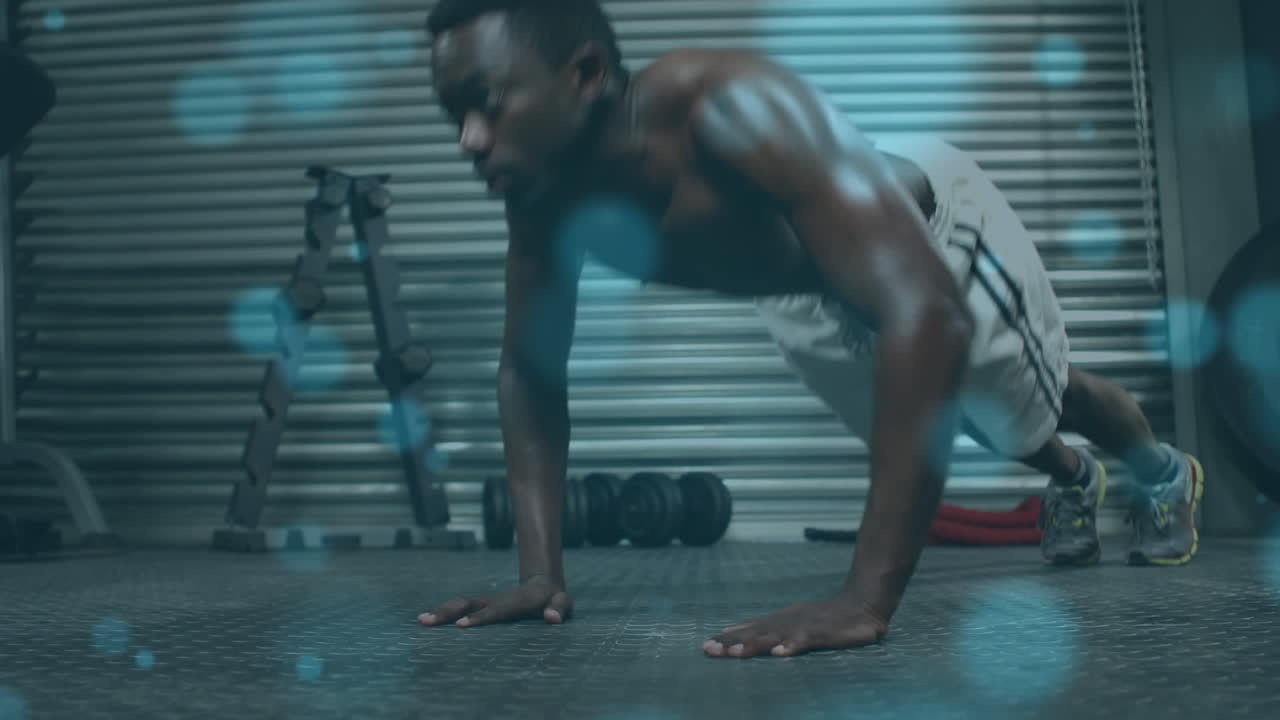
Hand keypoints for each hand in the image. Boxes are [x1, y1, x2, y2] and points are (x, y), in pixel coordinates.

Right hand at [418, 577, 572, 627]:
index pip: (495, 611)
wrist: (543, 585)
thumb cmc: (554, 599)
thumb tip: (552, 618)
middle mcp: (496, 600)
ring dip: (441, 611)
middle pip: (469, 604)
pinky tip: (427, 622)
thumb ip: (560, 609)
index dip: (479, 617)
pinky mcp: (481, 606)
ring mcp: (486, 602)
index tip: (460, 625)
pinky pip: (460, 608)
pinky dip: (443, 612)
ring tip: (420, 621)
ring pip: (461, 603)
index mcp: (515, 602)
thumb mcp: (563, 603)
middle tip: (426, 620)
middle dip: (448, 612)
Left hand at [703, 596, 887, 657]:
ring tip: (735, 653)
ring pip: (774, 636)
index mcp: (780, 620)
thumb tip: (741, 634)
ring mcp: (804, 626)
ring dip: (753, 645)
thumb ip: (771, 629)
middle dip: (731, 642)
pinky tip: (779, 654)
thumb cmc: (828, 618)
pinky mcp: (822, 633)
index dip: (728, 637)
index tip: (706, 645)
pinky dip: (791, 646)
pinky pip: (804, 640)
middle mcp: (787, 621)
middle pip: (755, 633)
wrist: (863, 603)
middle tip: (709, 649)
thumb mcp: (795, 622)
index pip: (749, 629)